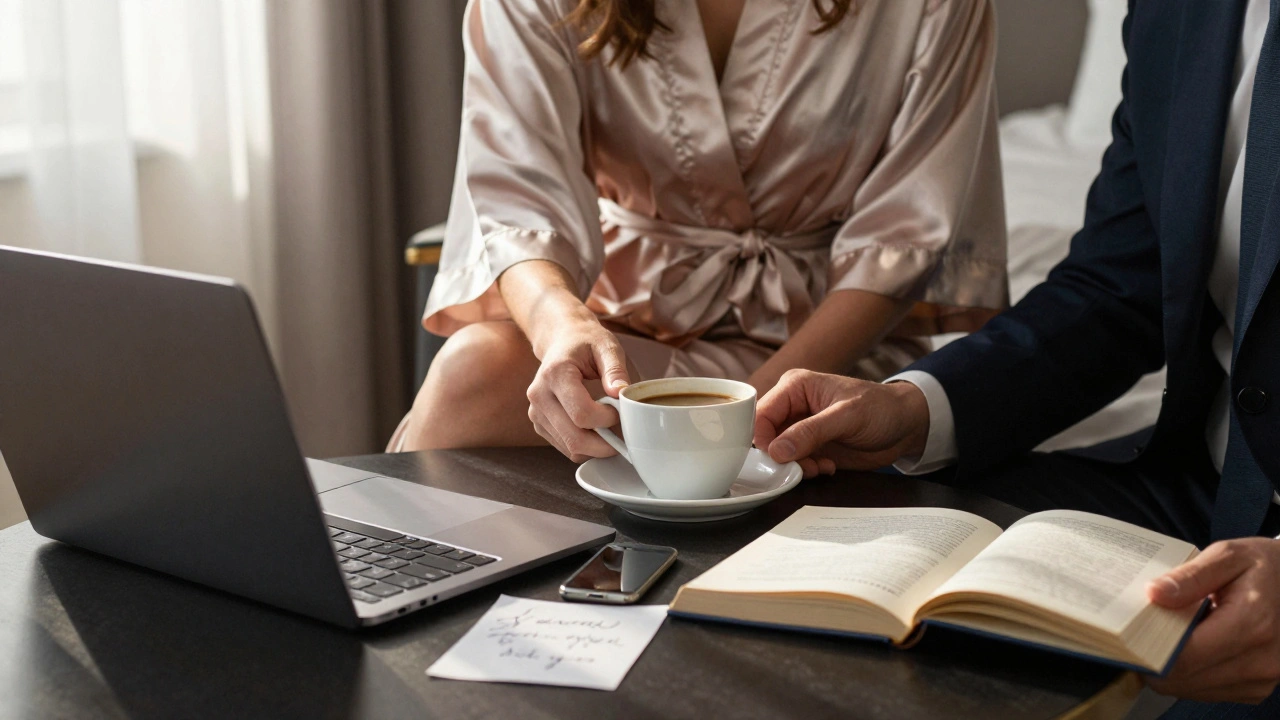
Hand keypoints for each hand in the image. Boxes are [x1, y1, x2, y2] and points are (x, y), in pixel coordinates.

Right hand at [526, 317, 631, 462]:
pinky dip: (586, 446)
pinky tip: (596, 430)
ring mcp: (536, 412)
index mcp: (555, 374)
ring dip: (596, 447)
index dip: (607, 420)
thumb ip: (615, 369)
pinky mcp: (539, 424)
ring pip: (570, 448)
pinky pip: (566, 448)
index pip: (581, 414)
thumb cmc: (586, 343)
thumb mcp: (606, 346)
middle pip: (574, 438)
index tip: (619, 410)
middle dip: (604, 444)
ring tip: (610, 429)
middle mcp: (539, 395)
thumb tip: (621, 392)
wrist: (561, 341)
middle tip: (623, 434)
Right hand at [752, 369, 929, 477]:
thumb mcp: (847, 417)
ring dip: (795, 466)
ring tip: (819, 466)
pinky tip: (827, 466)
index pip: (761, 413)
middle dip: (780, 456)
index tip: (777, 458)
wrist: (905, 427)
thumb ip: (810, 432)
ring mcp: (800, 428)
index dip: (763, 438)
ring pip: (777, 453)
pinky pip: (793, 463)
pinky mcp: (810, 446)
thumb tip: (777, 450)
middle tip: (802, 466)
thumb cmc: (881, 408)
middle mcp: (793, 406)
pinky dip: (806, 470)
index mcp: (795, 386)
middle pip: (765, 436)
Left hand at [1144, 538, 1279, 703]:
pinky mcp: (1257, 688)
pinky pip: (1208, 691)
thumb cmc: (1265, 566)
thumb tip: (1154, 595)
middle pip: (1183, 678)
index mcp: (1253, 624)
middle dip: (1153, 659)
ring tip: (1170, 635)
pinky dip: (1190, 674)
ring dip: (1171, 669)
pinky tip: (1192, 646)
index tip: (1127, 634)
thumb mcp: (1228, 556)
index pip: (1185, 656)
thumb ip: (1190, 576)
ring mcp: (1262, 679)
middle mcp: (1261, 660)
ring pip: (1192, 689)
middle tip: (1139, 633)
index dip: (1147, 650)